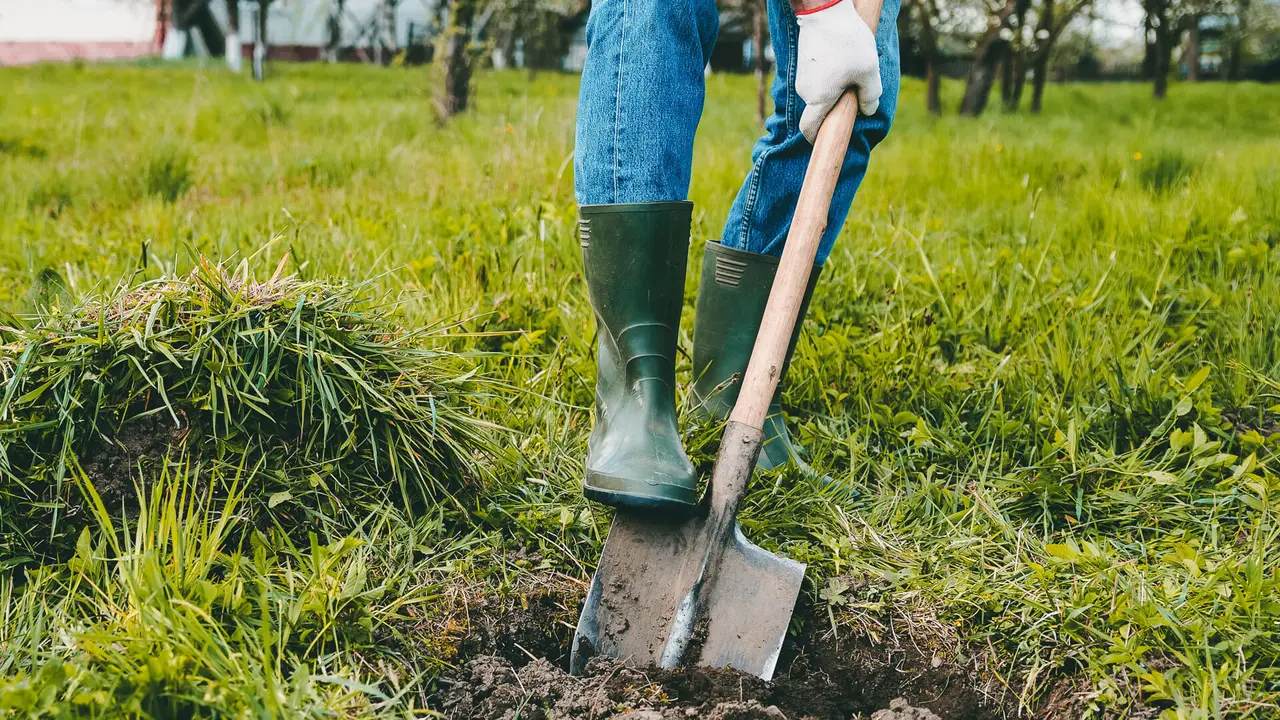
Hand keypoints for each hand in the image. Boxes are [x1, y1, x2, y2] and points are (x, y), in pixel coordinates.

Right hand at [794, 0, 881, 143]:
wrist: (824, 10)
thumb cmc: (847, 42)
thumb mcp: (869, 71)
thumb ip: (871, 96)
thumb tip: (868, 111)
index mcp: (819, 99)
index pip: (809, 129)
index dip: (816, 138)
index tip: (826, 139)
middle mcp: (805, 91)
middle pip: (819, 108)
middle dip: (835, 105)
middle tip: (855, 89)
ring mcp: (802, 76)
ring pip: (819, 91)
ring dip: (834, 86)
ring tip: (850, 66)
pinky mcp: (803, 62)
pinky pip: (817, 77)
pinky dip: (828, 74)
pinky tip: (841, 57)